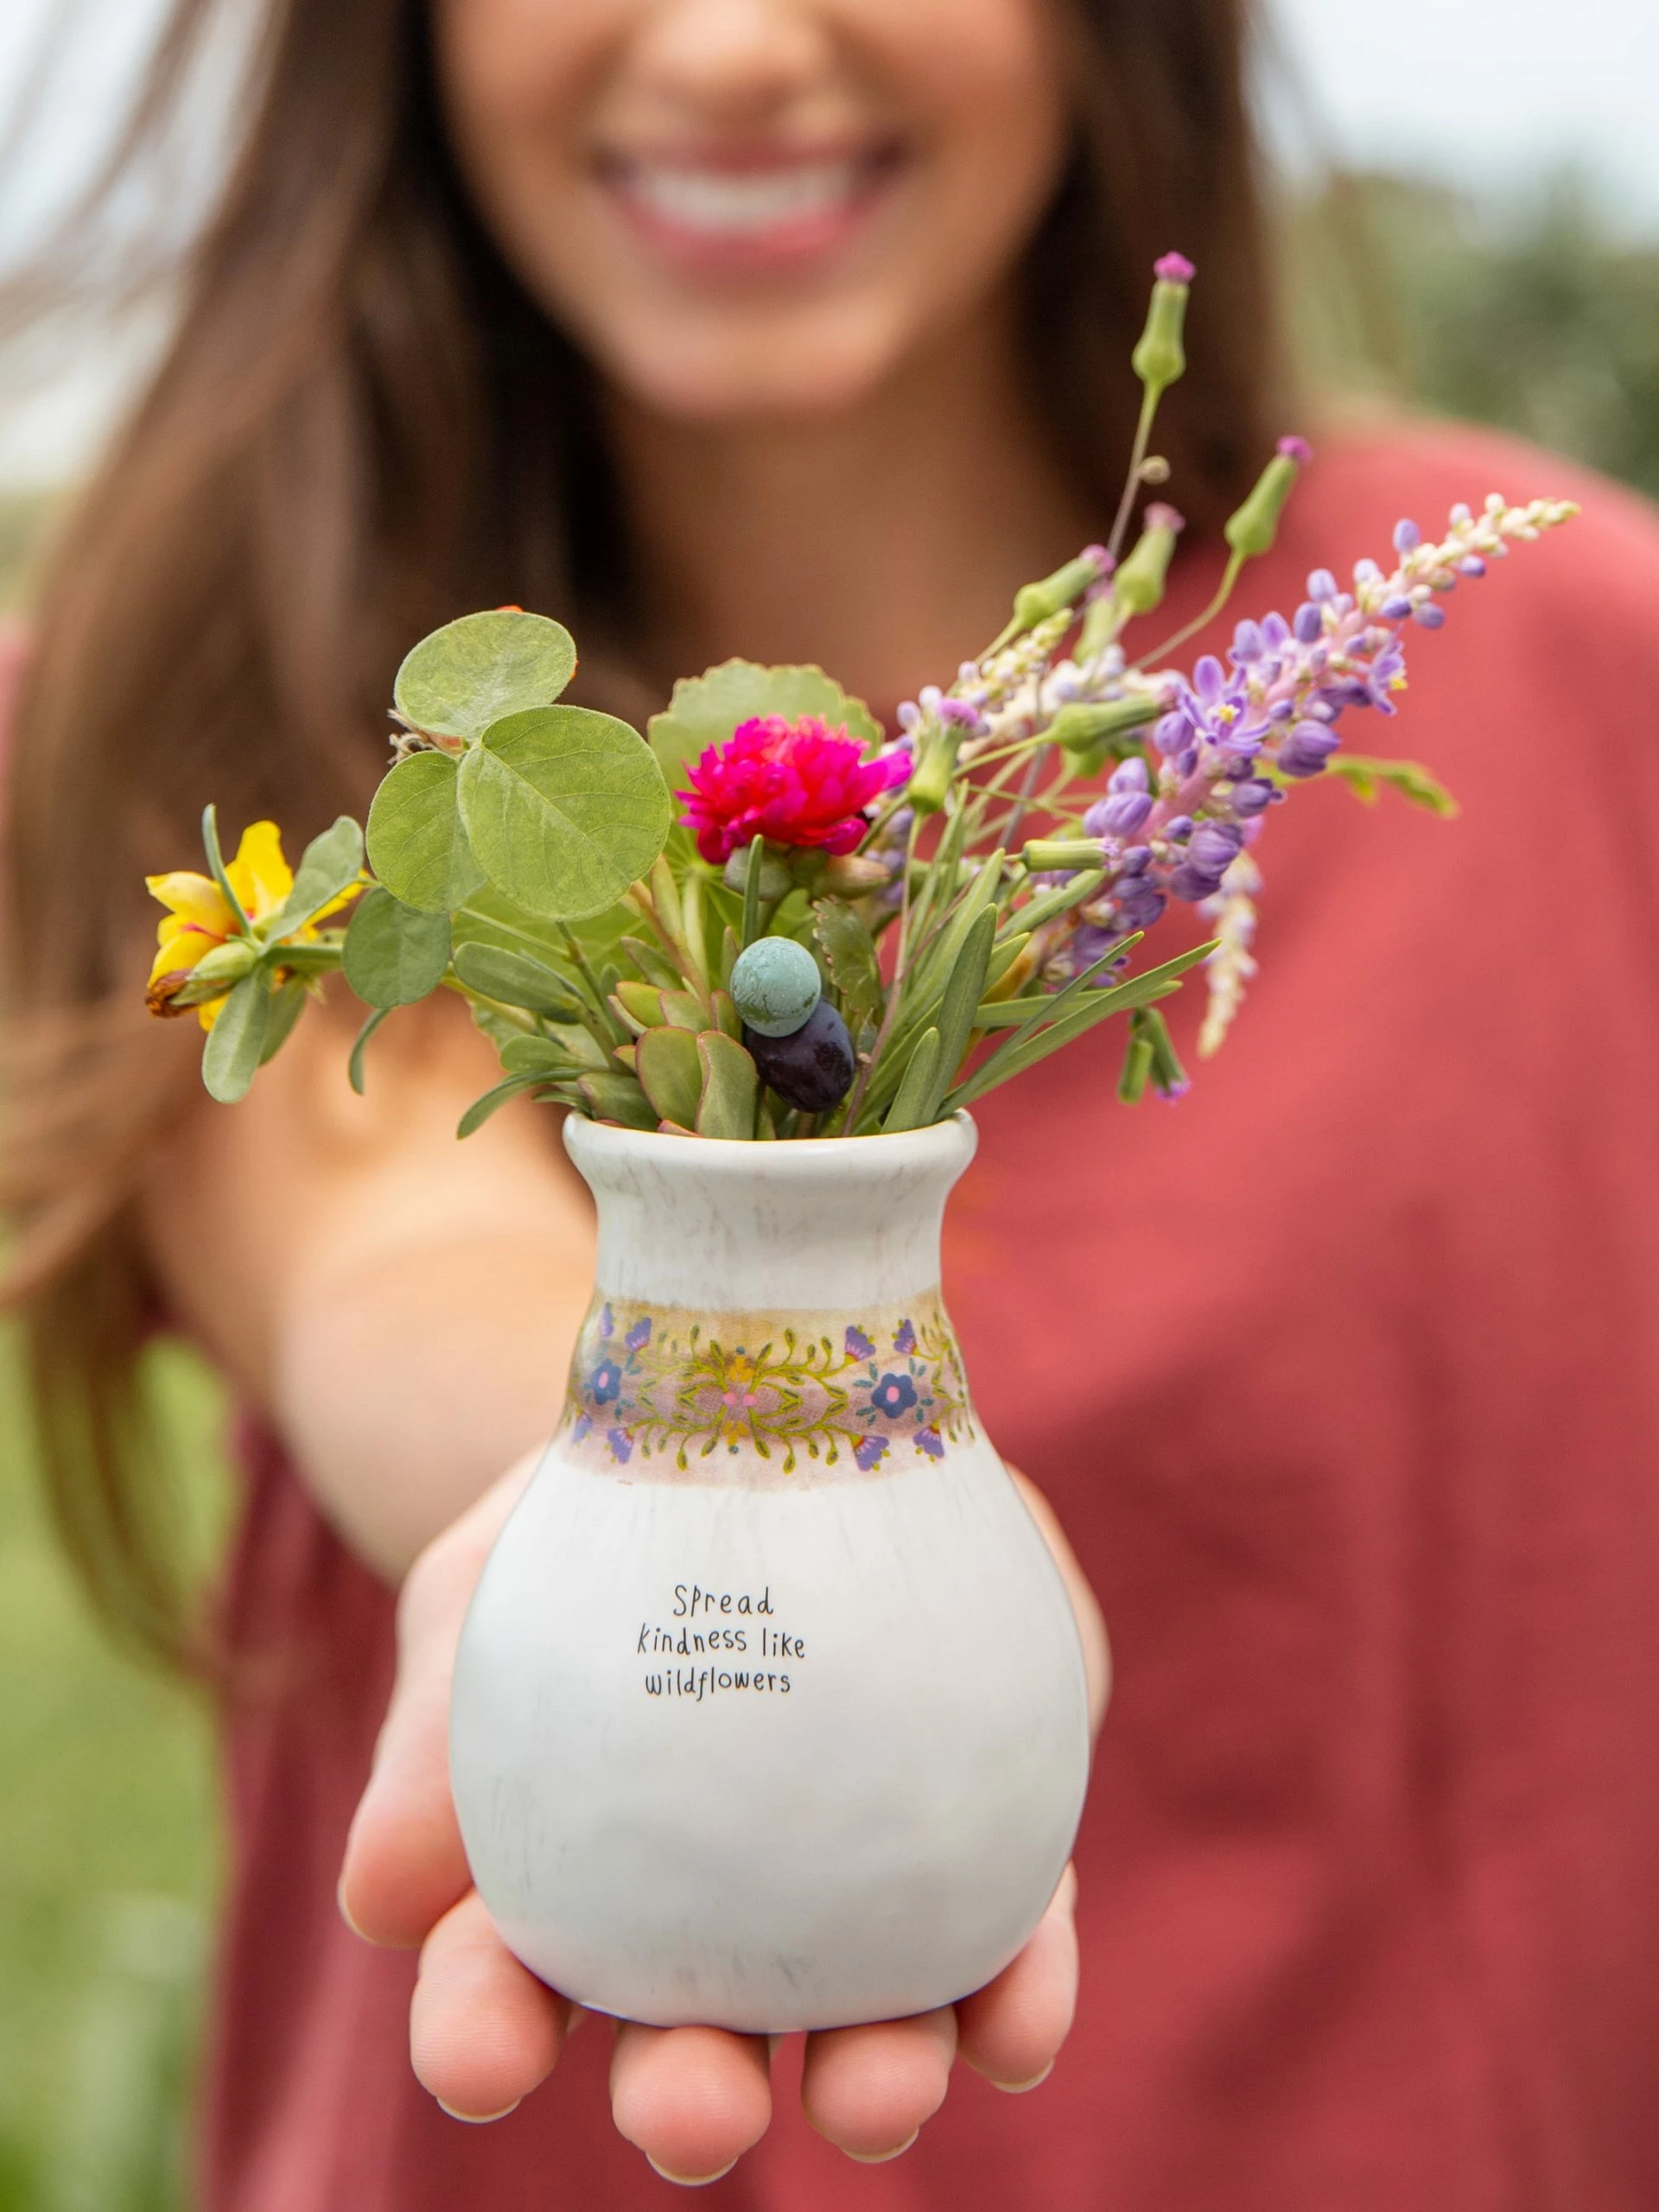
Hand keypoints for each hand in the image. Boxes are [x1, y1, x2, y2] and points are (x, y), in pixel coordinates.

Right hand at [339, 1455, 1108, 2184]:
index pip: (505, 1986)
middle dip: (691, 2101)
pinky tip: (1016, 2024)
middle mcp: (708, 1921)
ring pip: (861, 2022)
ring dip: (871, 2080)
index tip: (482, 2064)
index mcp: (562, 1881)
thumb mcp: (489, 1586)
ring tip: (873, 2099)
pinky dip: (1018, 1991)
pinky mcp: (979, 1834)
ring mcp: (852, 1891)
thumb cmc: (592, 1526)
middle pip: (691, 2044)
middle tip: (692, 2115)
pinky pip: (1010, 1935)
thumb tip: (382, 1902)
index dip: (486, 2037)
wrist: (749, 1415)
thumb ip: (443, 1725)